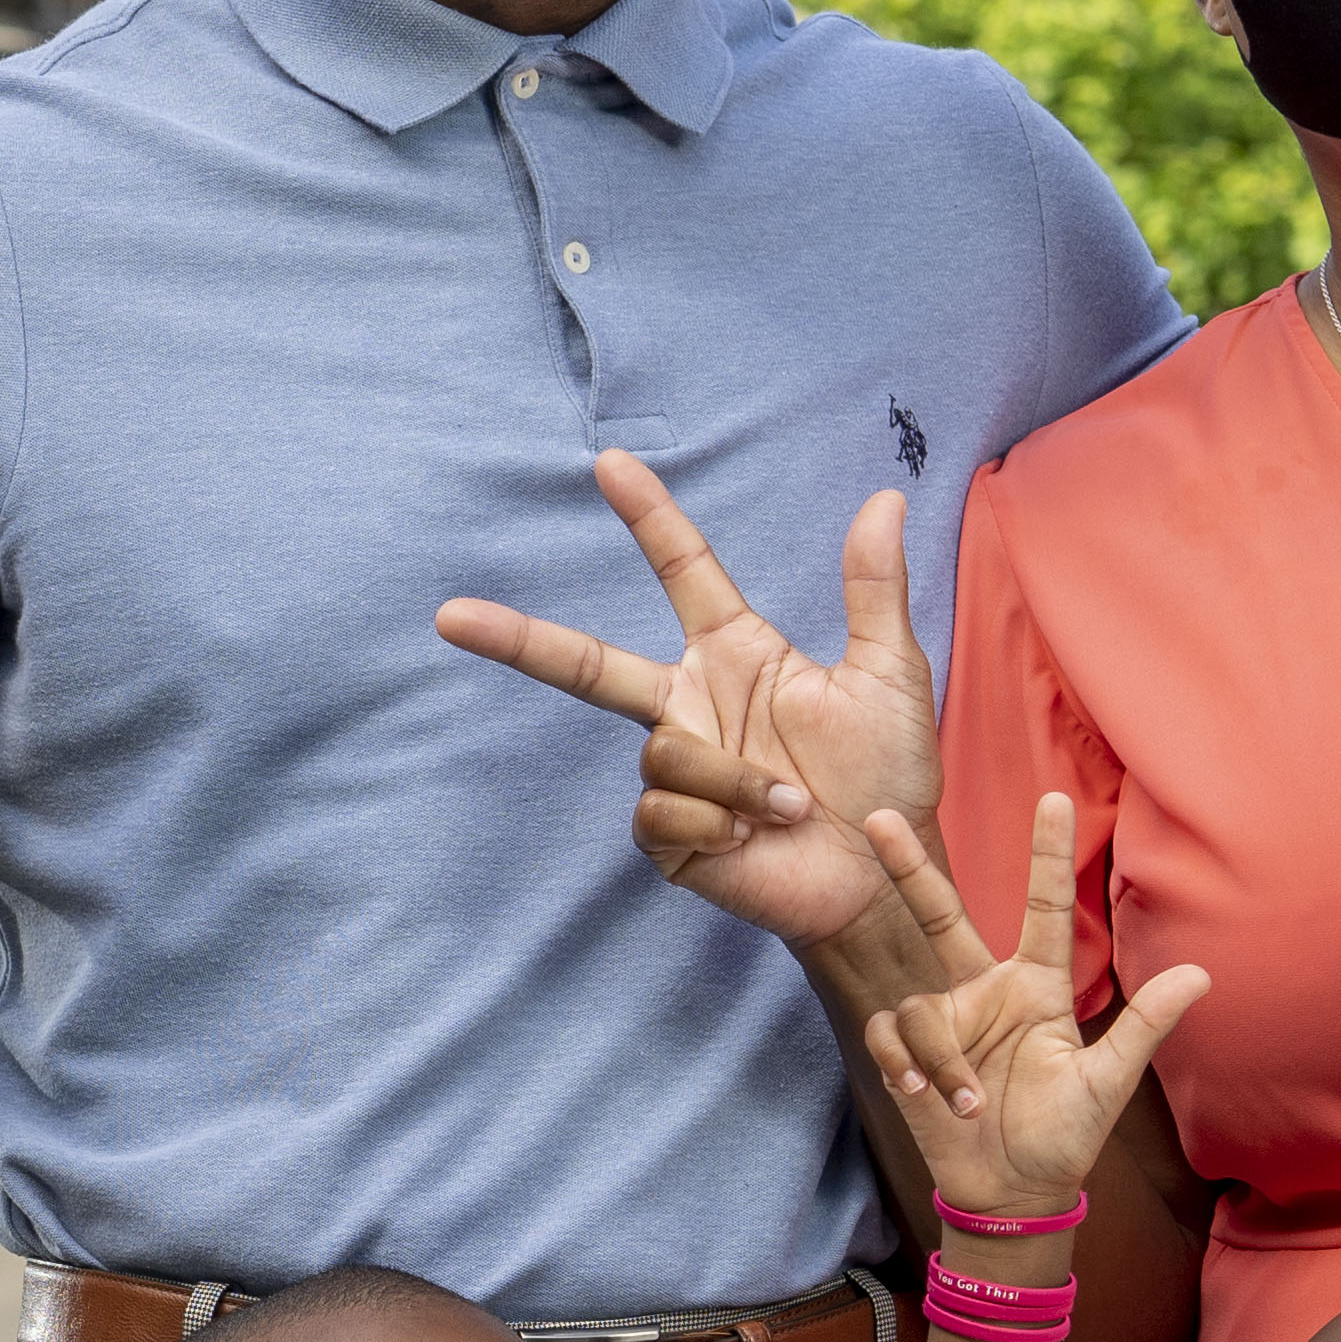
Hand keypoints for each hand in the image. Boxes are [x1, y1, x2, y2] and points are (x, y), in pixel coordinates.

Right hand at [440, 455, 957, 989]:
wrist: (884, 878)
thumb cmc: (891, 780)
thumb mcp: (890, 676)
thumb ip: (873, 591)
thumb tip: (883, 500)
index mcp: (736, 657)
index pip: (680, 572)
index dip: (647, 518)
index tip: (611, 463)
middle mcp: (692, 707)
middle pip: (586, 663)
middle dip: (516, 639)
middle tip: (449, 616)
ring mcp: (677, 773)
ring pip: (661, 752)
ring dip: (732, 780)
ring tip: (789, 806)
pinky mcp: (669, 838)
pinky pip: (661, 812)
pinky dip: (717, 824)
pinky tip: (752, 839)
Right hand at [863, 790, 1207, 1233]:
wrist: (1012, 1194)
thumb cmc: (1065, 1137)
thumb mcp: (1108, 1084)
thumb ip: (1145, 1026)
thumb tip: (1201, 975)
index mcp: (1039, 988)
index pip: (1045, 909)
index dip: (1048, 855)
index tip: (1053, 798)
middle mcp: (987, 992)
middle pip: (942, 917)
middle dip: (910, 870)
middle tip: (879, 819)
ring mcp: (945, 1022)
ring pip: (920, 1005)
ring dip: (941, 1058)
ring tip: (967, 1103)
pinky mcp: (908, 1054)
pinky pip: (889, 1035)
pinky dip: (907, 1064)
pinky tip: (923, 1095)